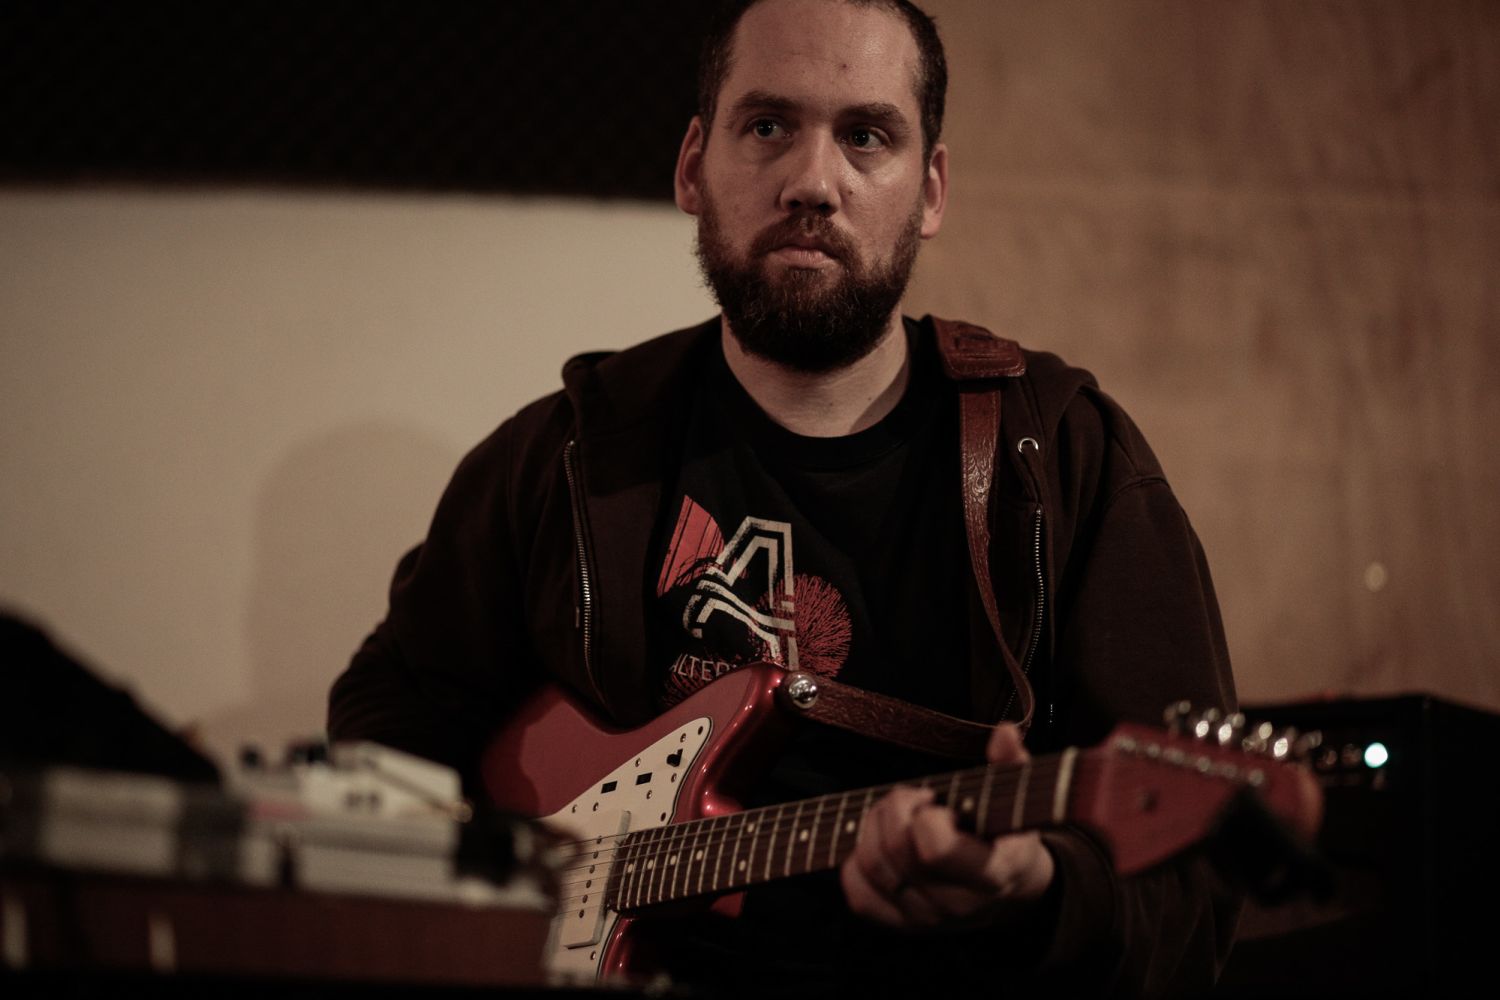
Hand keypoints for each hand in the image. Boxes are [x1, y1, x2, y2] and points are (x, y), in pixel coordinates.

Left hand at [839, 723, 1055, 928]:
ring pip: (872, 867)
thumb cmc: (1007, 831)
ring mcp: (929, 919)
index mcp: (994, 872)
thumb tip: (1003, 733)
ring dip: (872, 827)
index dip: (925, 815)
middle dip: (896, 809)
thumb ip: (1012, 762)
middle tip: (914, 798)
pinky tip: (877, 842)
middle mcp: (961, 904)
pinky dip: (855, 862)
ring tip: (897, 815)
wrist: (1009, 886)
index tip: (935, 803)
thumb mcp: (1017, 796)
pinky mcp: (903, 925)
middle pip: (897, 850)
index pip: (935, 848)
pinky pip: (858, 894)